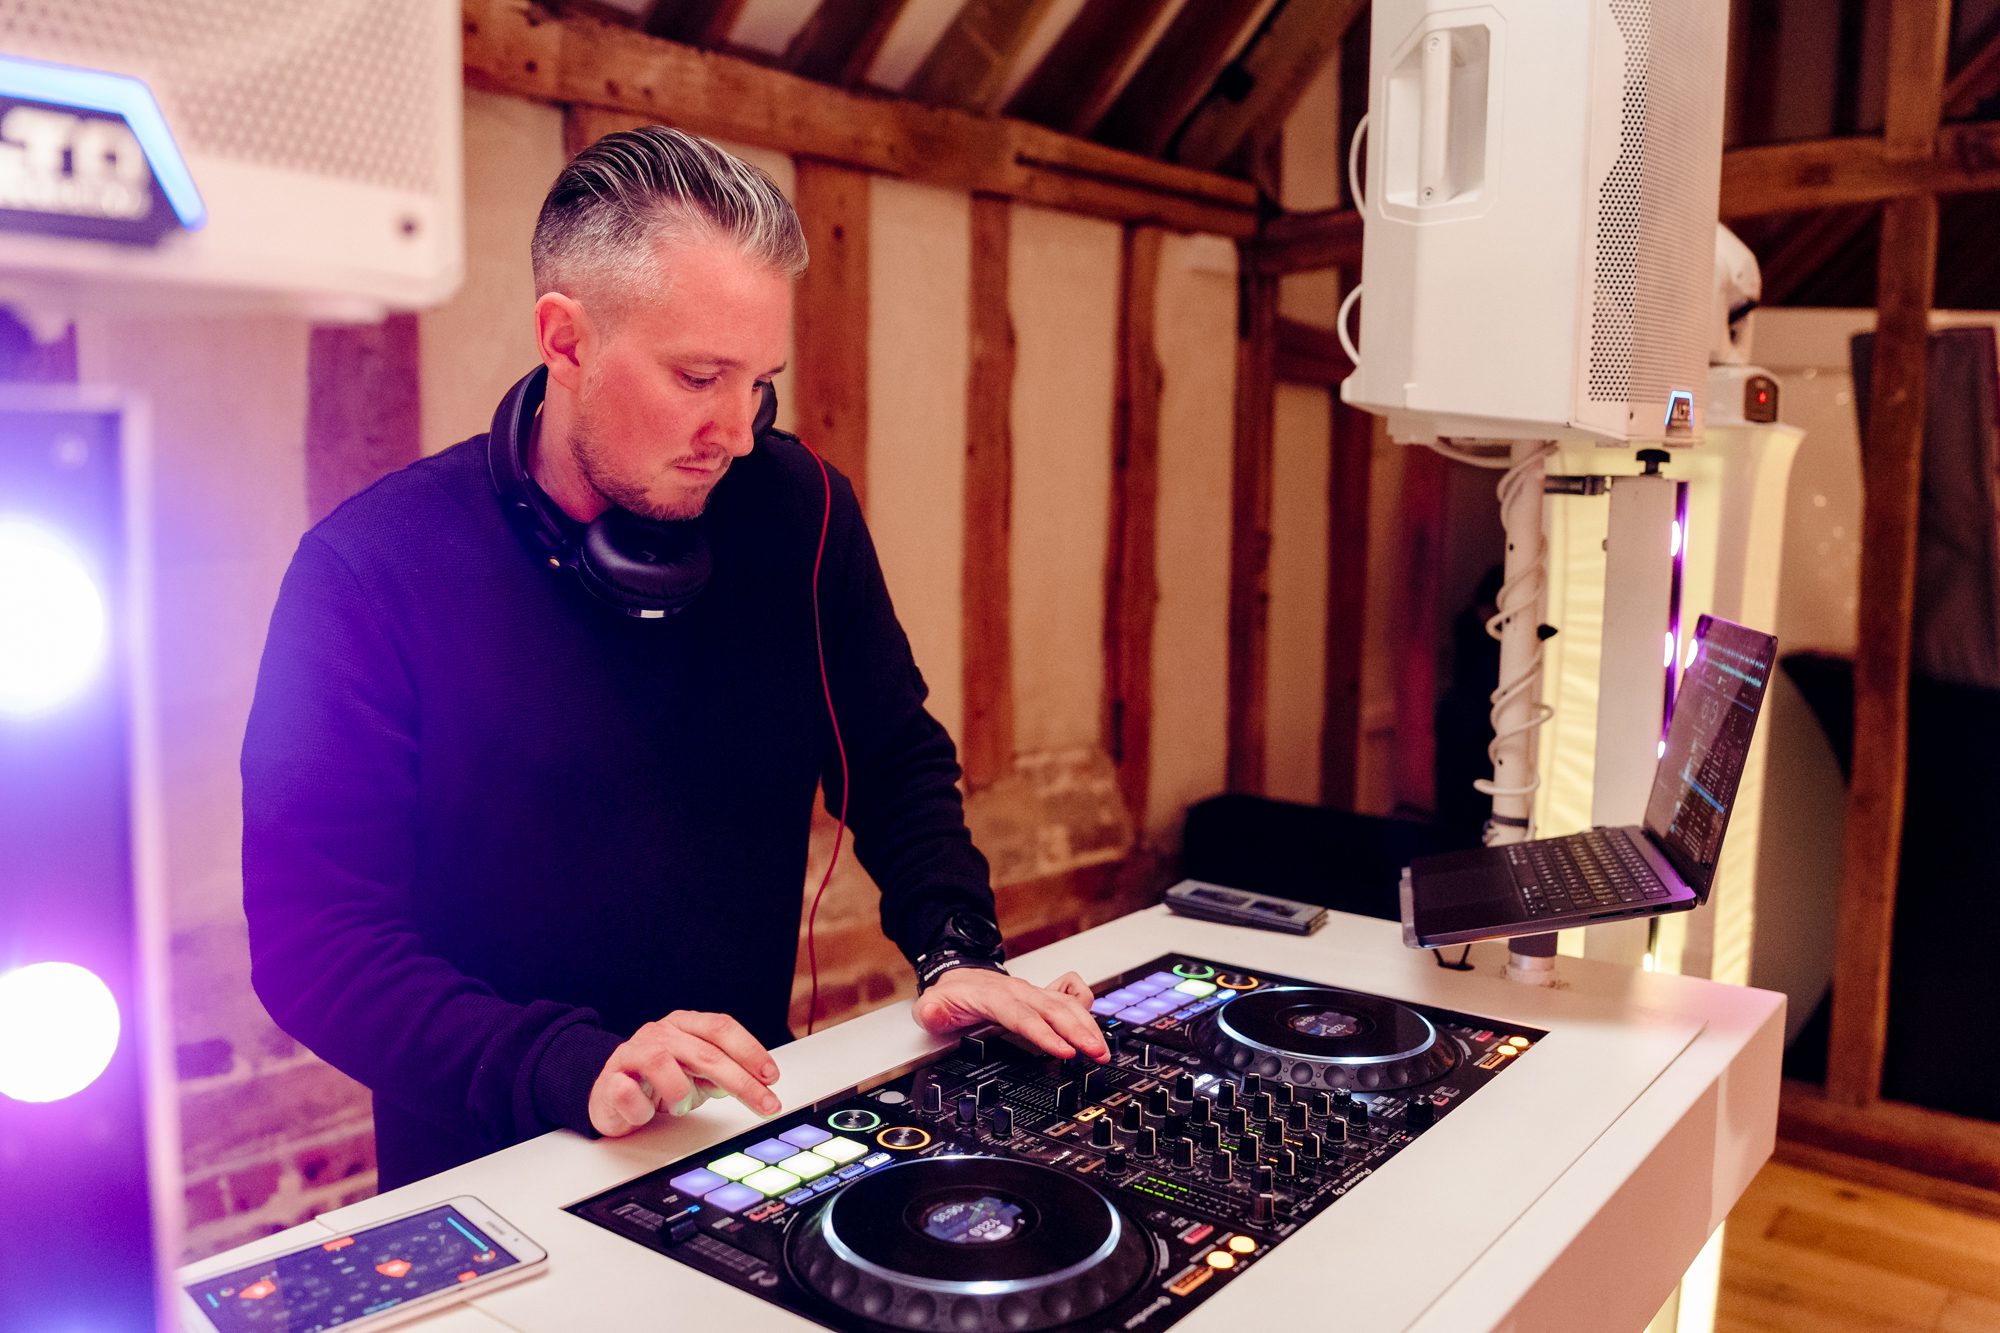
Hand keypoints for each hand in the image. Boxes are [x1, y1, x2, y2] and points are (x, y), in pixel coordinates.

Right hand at [589, 1010, 781, 1137]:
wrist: (610, 1094)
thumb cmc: (658, 1082)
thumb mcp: (697, 1076)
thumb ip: (723, 1075)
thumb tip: (754, 1082)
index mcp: (684, 1025)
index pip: (721, 1028)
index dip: (749, 1050)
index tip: (771, 1076)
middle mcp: (659, 1033)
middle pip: (705, 1052)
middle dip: (741, 1081)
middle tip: (764, 1104)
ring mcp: (632, 1054)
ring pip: (661, 1062)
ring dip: (681, 1092)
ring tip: (683, 1107)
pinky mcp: (609, 1080)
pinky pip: (626, 1092)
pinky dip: (643, 1109)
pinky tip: (648, 1113)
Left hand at [911, 968, 1108, 1061]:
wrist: (961, 975)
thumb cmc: (953, 995)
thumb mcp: (932, 1006)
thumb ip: (932, 1012)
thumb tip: (933, 1013)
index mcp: (996, 998)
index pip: (1025, 1018)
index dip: (1046, 1035)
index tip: (1065, 1052)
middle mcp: (1022, 993)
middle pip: (1056, 1011)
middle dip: (1080, 1032)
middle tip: (1098, 1054)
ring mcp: (1036, 993)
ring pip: (1069, 1004)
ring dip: (1088, 1025)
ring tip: (1102, 1049)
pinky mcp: (1045, 996)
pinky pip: (1072, 993)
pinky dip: (1085, 1005)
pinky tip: (1091, 1023)